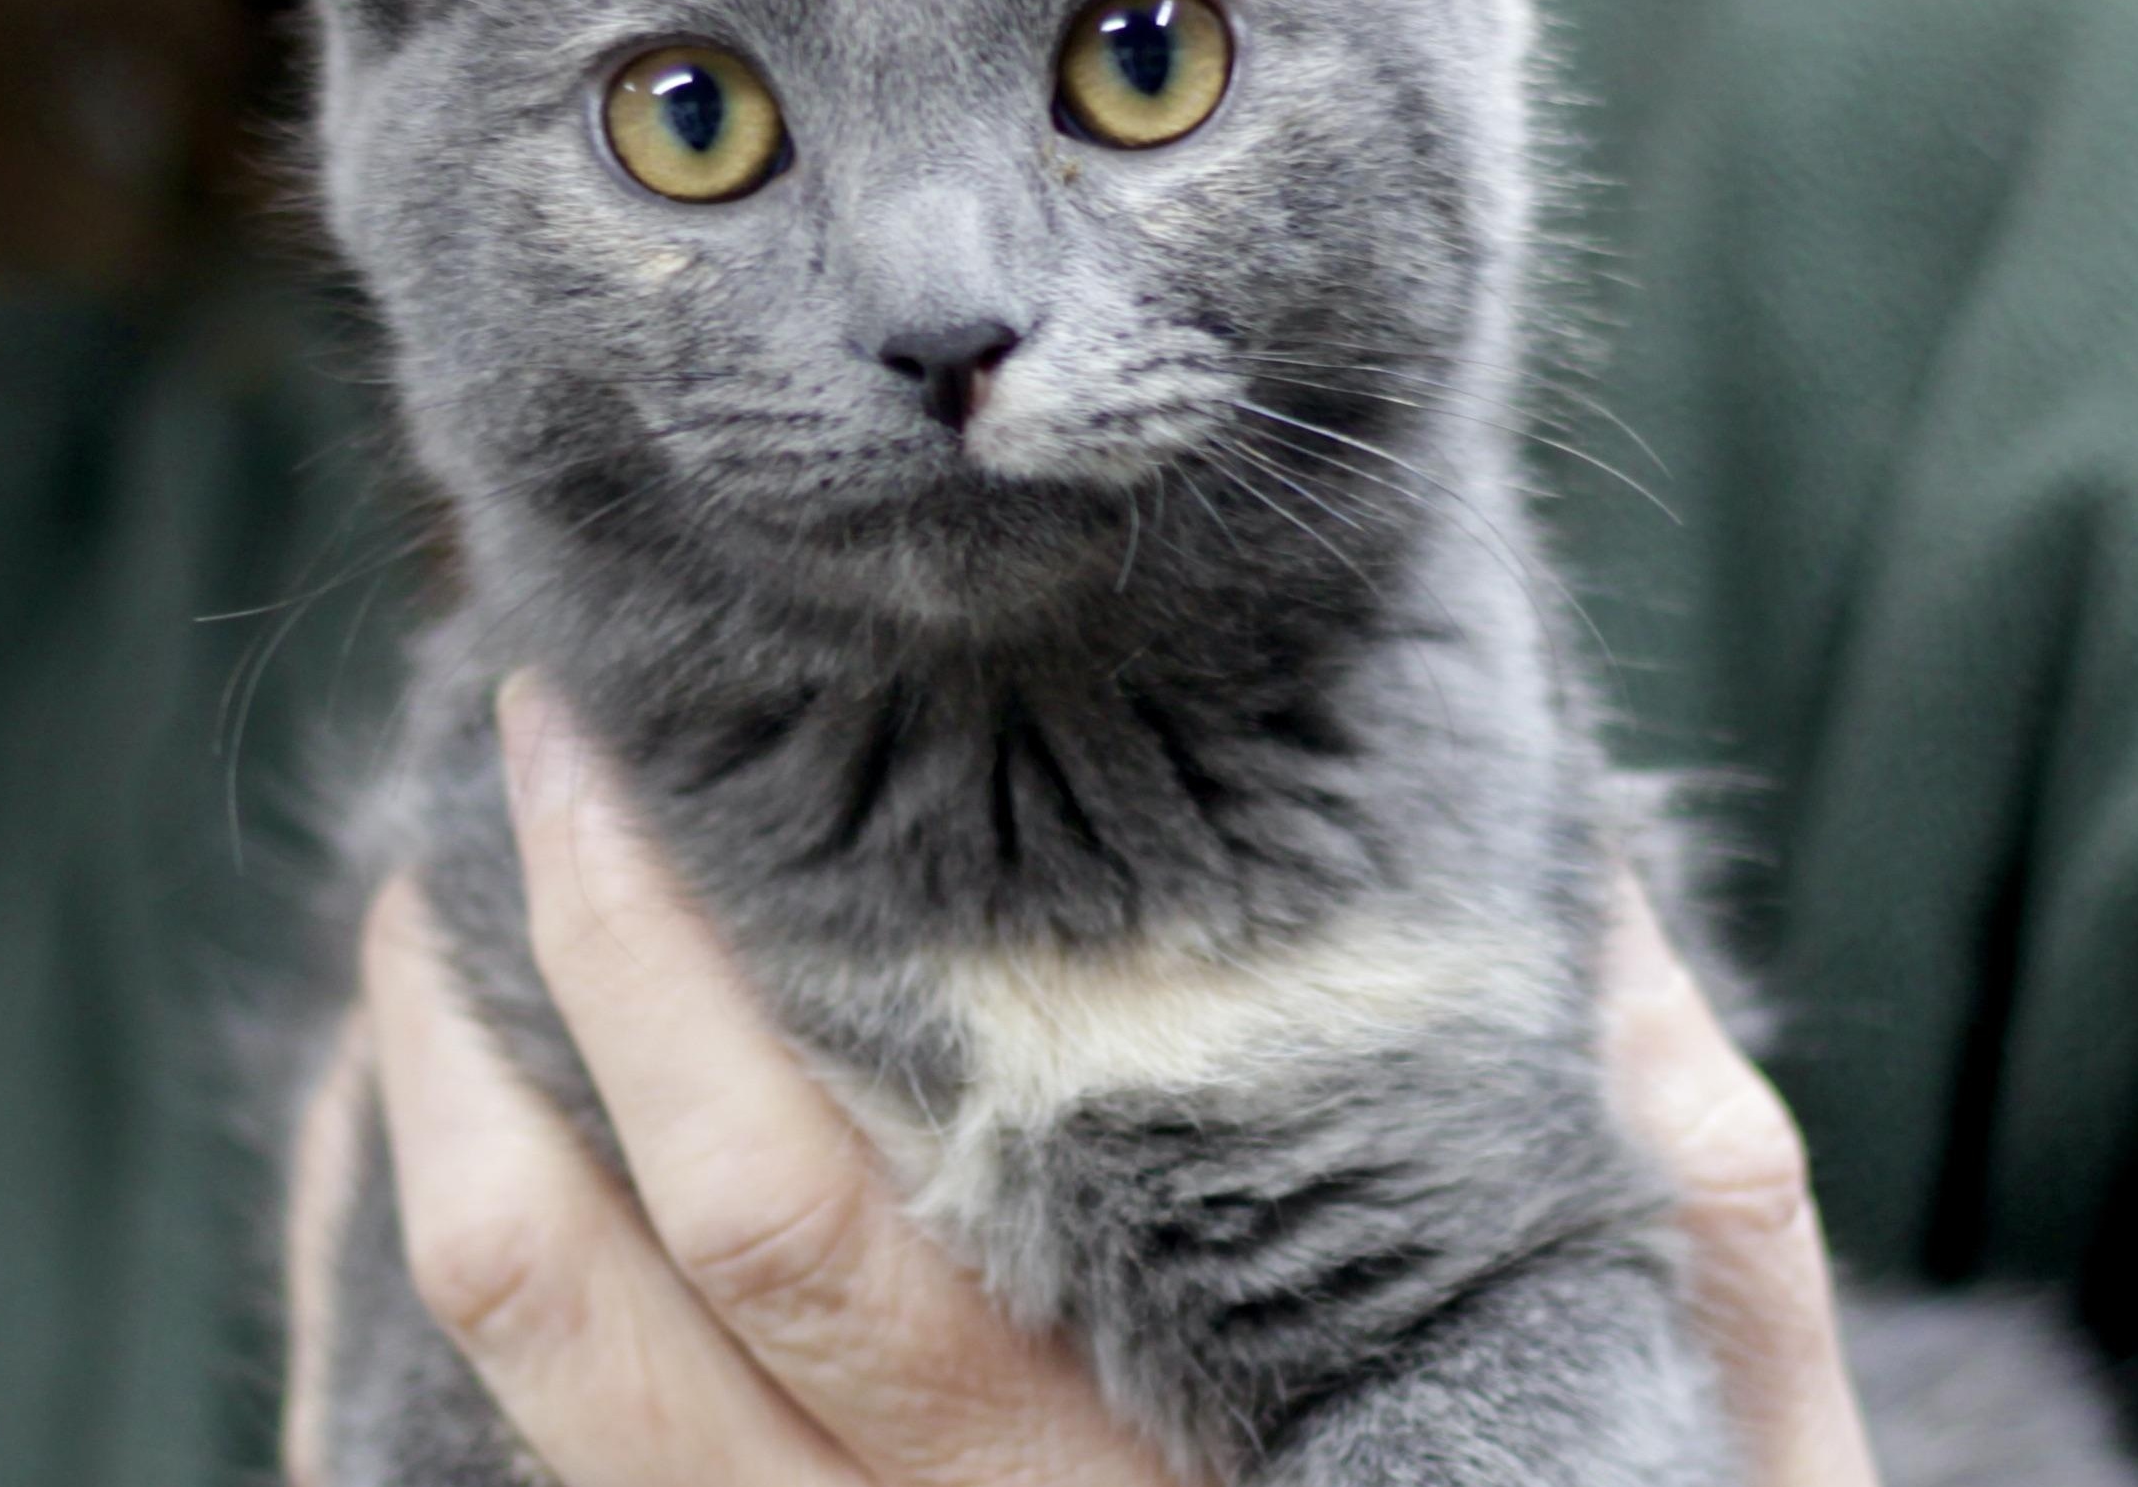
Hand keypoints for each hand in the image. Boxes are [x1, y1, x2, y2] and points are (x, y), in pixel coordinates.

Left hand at [285, 675, 1880, 1483]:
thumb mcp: (1713, 1425)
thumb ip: (1672, 1174)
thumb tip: (1594, 886)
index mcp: (1147, 1461)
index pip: (819, 1202)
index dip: (668, 962)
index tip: (636, 736)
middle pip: (645, 1261)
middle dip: (539, 963)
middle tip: (521, 725)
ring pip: (549, 1388)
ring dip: (440, 1123)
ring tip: (424, 900)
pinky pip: (549, 1473)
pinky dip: (442, 1286)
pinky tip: (437, 1117)